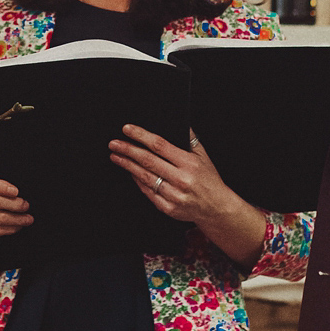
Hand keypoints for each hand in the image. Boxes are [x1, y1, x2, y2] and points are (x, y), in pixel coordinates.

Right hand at [0, 170, 31, 267]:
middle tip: (26, 206)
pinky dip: (7, 229)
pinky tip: (17, 227)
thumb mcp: (4, 186)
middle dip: (13, 205)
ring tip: (27, 219)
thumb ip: (9, 184)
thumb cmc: (1, 195)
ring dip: (14, 219)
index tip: (16, 192)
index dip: (0, 186)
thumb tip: (25, 189)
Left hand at [108, 125, 266, 267]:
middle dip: (128, 150)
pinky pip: (148, 192)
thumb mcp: (203, 155)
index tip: (127, 129)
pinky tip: (130, 172)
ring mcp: (174, 195)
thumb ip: (189, 138)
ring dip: (127, 165)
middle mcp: (181, 179)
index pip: (160, 145)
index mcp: (189, 163)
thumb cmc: (209, 179)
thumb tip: (177, 122)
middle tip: (114, 143)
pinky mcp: (168, 208)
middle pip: (148, 161)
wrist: (216, 207)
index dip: (141, 136)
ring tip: (116, 156)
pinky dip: (137, 181)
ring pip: (145, 177)